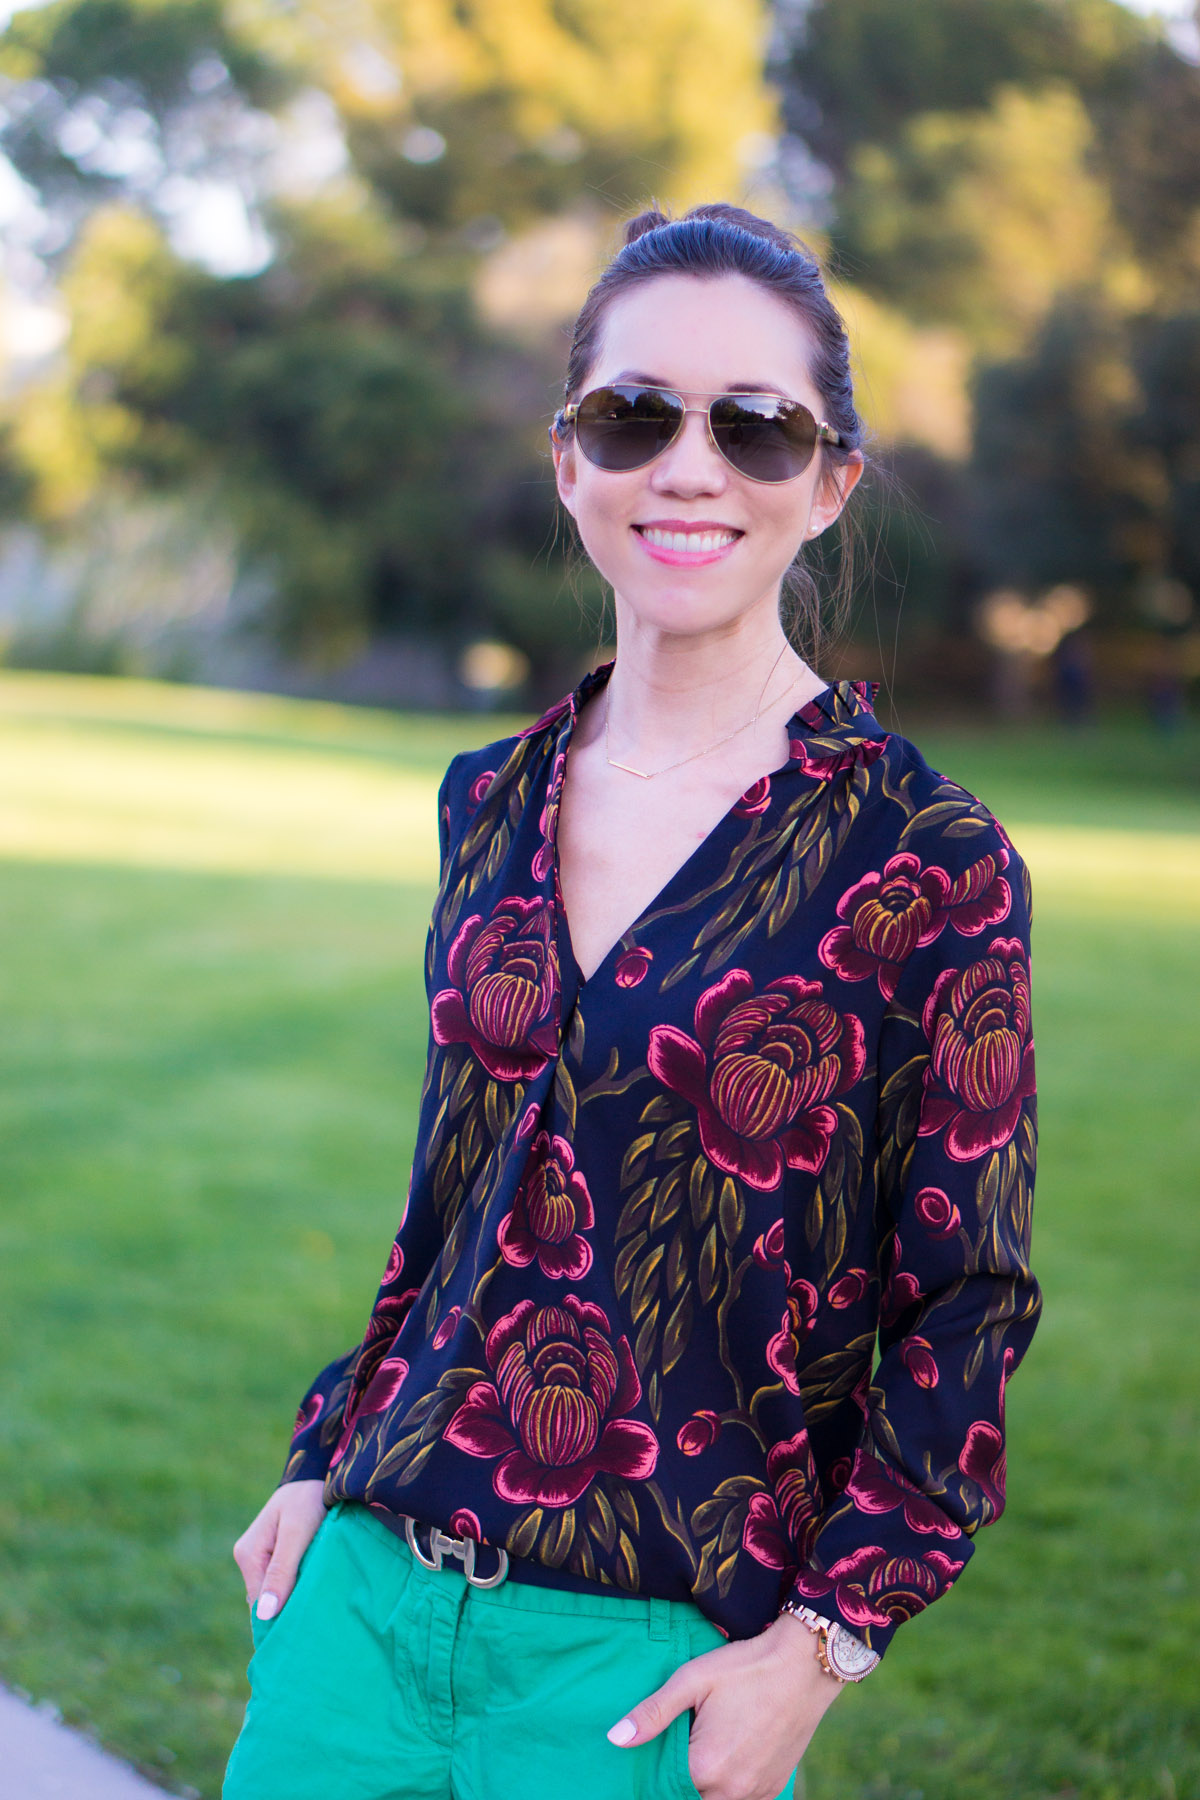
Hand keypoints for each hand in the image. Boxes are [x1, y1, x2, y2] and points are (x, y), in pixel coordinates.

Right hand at [233, 1479, 327, 1620]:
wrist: (317, 1474)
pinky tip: (315, 1590)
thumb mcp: (297, 1534)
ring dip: (295, 1599)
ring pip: (276, 1592)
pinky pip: (283, 1580)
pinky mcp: (275, 1554)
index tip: (304, 1630)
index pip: (259, 1604)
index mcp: (248, 1555)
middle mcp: (249, 1558)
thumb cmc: (308, 1499)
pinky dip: (298, 1586)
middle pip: (266, 1600)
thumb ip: (282, 1570)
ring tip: (319, 1607)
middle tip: (316, 1622)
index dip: (280, 1619)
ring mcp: (261, 1557)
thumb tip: (265, 1614)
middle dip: (288, 1610)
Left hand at [606, 1611, 842, 1799]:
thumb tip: (615, 1740)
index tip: (655, 1754)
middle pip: (690, 1797)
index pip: (663, 1787)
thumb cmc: (746, 1667)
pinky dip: (730, 1786)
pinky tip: (728, 1757)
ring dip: (705, 1784)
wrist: (805, 1664)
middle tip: (681, 1747)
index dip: (653, 1772)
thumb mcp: (693, 1679)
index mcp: (705, 1767)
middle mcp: (732, 1791)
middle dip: (678, 1780)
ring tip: (703, 1749)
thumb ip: (653, 1713)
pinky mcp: (775, 1788)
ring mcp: (756, 1793)